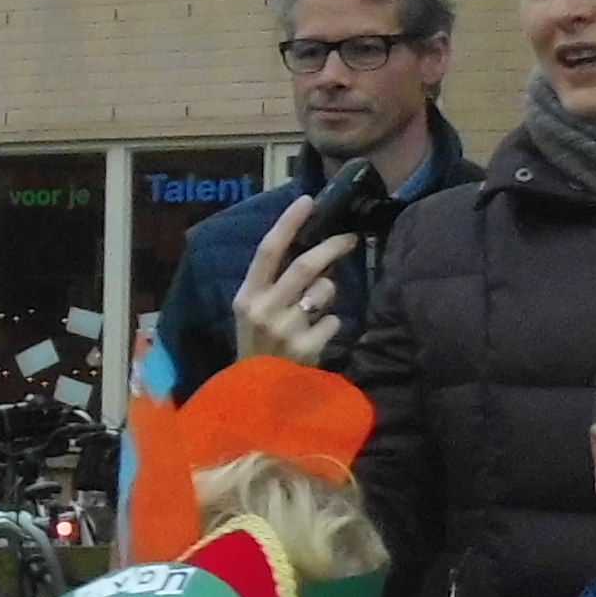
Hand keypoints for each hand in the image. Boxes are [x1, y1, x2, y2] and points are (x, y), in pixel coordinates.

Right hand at [230, 194, 358, 368]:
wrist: (254, 396)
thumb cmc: (257, 348)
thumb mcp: (252, 314)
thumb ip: (274, 285)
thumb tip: (314, 255)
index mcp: (245, 297)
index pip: (267, 251)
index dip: (288, 223)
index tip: (307, 200)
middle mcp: (262, 310)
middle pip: (305, 265)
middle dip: (332, 247)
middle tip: (350, 238)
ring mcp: (285, 330)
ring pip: (324, 292)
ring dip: (328, 296)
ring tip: (315, 312)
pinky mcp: (306, 348)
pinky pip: (335, 321)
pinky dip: (332, 326)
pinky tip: (316, 338)